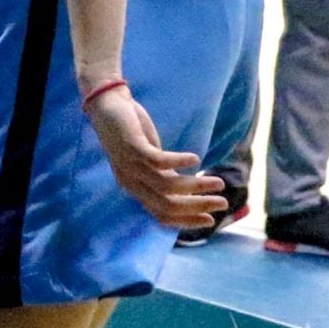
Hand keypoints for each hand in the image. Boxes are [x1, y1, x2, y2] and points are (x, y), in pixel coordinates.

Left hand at [82, 83, 224, 226]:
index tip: (210, 220)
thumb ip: (165, 176)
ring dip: (196, 186)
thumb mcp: (150, 161)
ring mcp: (131, 165)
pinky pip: (158, 161)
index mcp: (136, 189)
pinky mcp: (132, 147)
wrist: (106, 106)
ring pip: (167, 186)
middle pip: (168, 205)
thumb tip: (190, 190)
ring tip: (217, 182)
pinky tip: (196, 159)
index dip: (186, 221)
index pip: (162, 215)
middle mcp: (132, 183)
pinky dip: (179, 162)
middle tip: (222, 203)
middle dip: (197, 206)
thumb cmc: (131, 134)